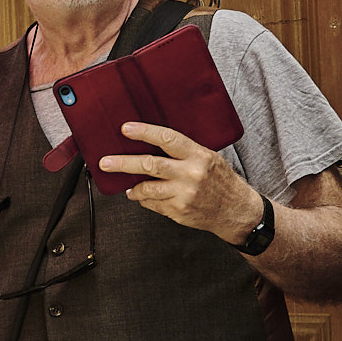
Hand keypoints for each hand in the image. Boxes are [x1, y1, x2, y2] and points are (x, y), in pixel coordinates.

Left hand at [96, 121, 264, 241]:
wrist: (236, 211)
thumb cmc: (221, 181)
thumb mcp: (209, 158)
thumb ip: (184, 152)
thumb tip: (152, 143)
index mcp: (199, 155)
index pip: (167, 139)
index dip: (144, 132)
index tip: (125, 129)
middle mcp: (191, 174)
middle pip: (150, 165)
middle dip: (122, 163)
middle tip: (105, 162)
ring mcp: (184, 194)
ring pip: (146, 188)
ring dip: (133, 186)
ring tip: (126, 183)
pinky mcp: (178, 211)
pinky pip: (152, 203)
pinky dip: (144, 199)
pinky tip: (143, 196)